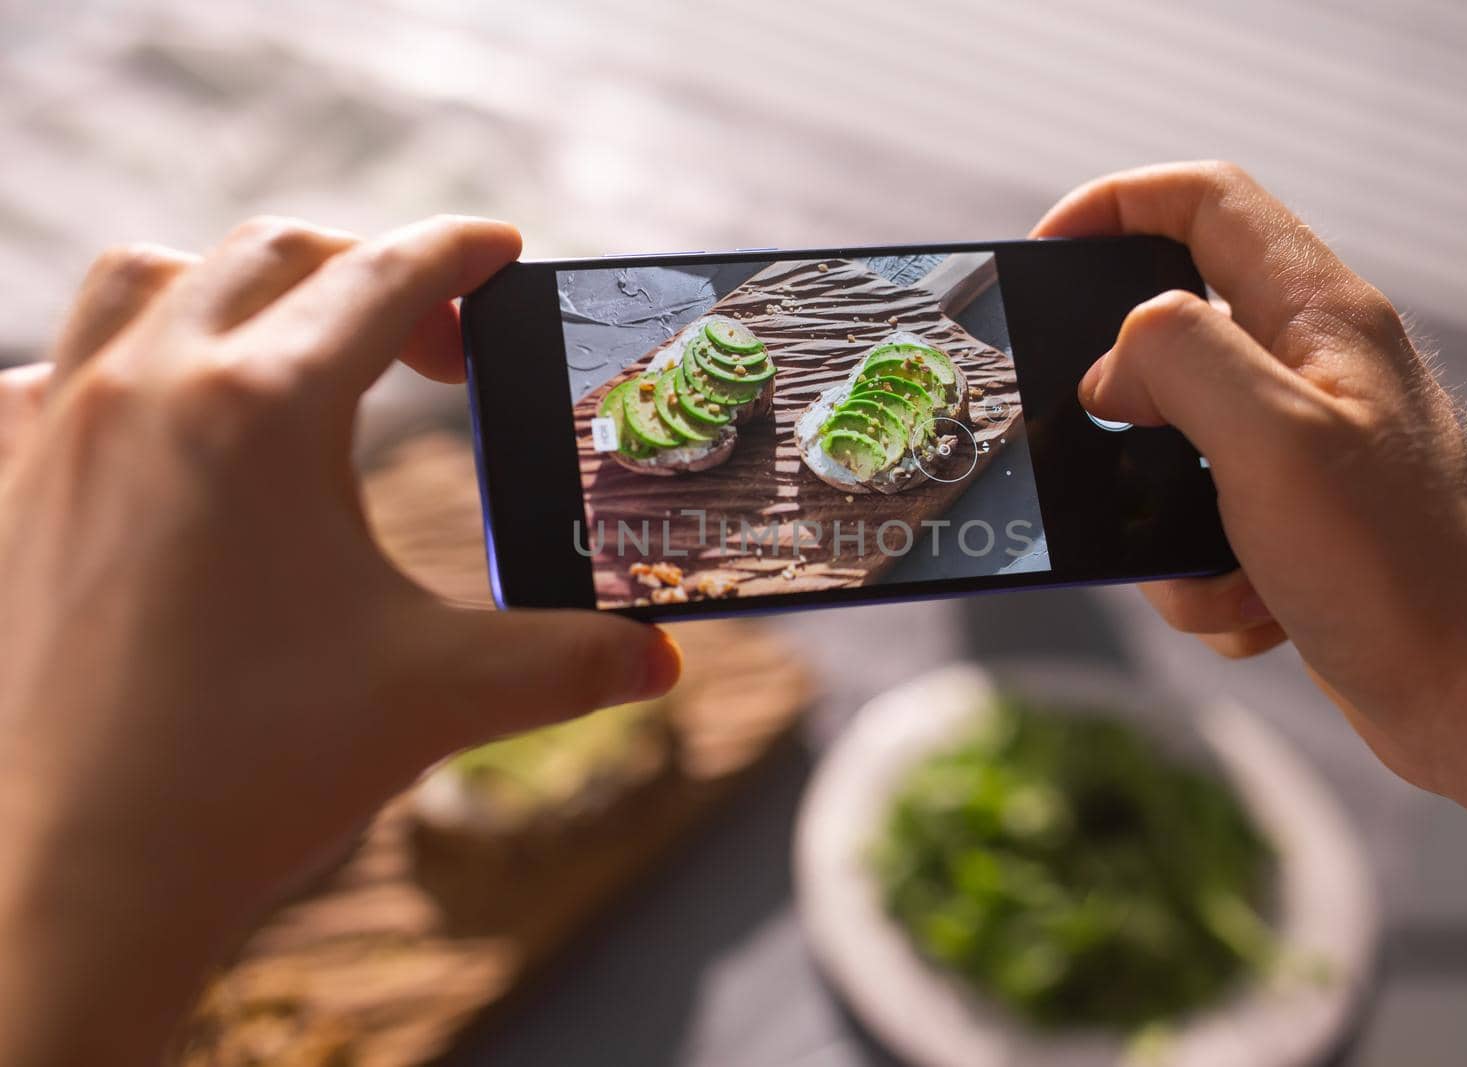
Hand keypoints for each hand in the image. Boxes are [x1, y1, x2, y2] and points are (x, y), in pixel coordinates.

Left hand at [0, 217, 680, 1064]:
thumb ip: (568, 663)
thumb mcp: (441, 697)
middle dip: (368, 273)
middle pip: (273, 255)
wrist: (66, 879)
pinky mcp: (2, 485)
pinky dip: (119, 365)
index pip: (385, 278)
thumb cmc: (251, 772)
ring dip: (235, 290)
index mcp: (265, 410)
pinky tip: (156, 427)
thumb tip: (660, 662)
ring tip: (290, 355)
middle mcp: (150, 388)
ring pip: (144, 281)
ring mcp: (55, 429)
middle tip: (433, 348)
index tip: (500, 252)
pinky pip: (47, 369)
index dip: (459, 254)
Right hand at [1034, 162, 1466, 901]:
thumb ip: (1181, 361)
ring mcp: (1306, 444)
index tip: (1043, 256)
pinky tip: (1250, 607)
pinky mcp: (1296, 518)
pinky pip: (1201, 524)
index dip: (1111, 205)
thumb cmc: (1400, 571)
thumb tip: (1111, 365)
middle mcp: (1314, 367)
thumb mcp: (1272, 440)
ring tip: (1204, 568)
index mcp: (1318, 316)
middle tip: (1095, 447)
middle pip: (1174, 331)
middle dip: (1122, 406)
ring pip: (1174, 445)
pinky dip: (1201, 575)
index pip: (1203, 200)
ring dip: (1158, 516)